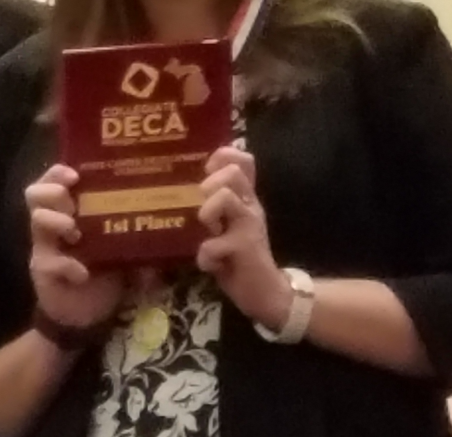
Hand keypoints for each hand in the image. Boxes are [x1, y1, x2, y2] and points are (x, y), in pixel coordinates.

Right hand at [26, 165, 124, 329]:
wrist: (86, 315)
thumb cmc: (104, 273)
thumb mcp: (124, 249)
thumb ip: (139, 236)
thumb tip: (173, 227)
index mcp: (69, 211)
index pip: (53, 180)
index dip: (58, 172)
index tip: (75, 174)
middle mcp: (52, 224)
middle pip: (35, 194)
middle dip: (53, 192)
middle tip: (72, 202)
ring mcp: (44, 247)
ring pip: (36, 221)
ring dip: (57, 222)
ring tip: (76, 233)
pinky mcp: (43, 271)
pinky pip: (48, 261)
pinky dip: (67, 264)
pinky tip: (82, 273)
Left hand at [196, 146, 291, 330]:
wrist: (267, 294)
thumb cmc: (239, 258)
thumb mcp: (227, 227)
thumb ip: (214, 207)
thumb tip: (185, 187)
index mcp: (245, 198)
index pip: (243, 161)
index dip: (223, 156)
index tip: (208, 170)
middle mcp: (251, 205)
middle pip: (232, 171)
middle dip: (210, 184)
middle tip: (204, 210)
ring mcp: (250, 225)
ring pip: (225, 196)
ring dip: (207, 212)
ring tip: (208, 231)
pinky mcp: (245, 247)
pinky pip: (214, 243)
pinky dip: (206, 255)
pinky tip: (210, 264)